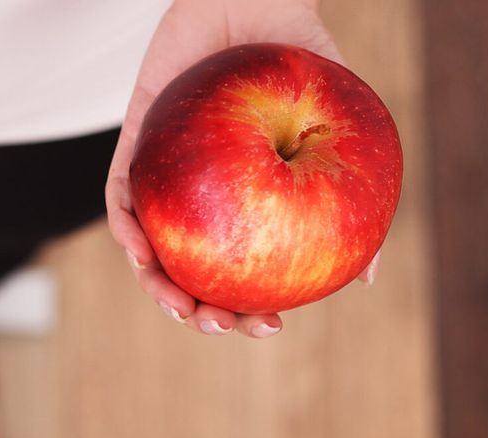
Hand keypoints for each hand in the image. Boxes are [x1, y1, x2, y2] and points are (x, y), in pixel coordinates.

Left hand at [105, 0, 377, 337]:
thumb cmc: (299, 61)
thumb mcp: (337, 129)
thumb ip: (349, 195)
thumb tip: (367, 277)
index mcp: (245, 203)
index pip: (241, 272)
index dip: (248, 309)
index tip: (268, 326)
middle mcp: (203, 197)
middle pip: (189, 272)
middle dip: (198, 313)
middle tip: (218, 325)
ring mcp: (166, 176)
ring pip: (148, 248)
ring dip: (156, 284)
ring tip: (179, 306)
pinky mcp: (134, 144)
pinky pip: (119, 194)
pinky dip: (126, 227)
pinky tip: (140, 248)